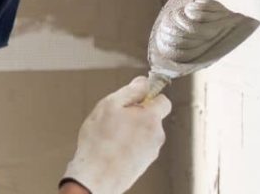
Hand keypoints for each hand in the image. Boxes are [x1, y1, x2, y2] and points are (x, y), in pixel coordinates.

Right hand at [60, 77, 171, 193]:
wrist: (96, 177)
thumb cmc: (100, 143)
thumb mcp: (110, 105)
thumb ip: (130, 90)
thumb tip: (143, 82)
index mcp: (152, 119)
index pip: (163, 100)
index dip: (148, 96)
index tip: (135, 98)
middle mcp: (157, 136)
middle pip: (152, 116)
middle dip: (137, 114)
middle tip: (116, 118)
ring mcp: (151, 152)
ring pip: (144, 132)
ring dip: (131, 130)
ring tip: (111, 136)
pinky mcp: (144, 164)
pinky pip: (139, 147)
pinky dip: (128, 145)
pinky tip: (112, 148)